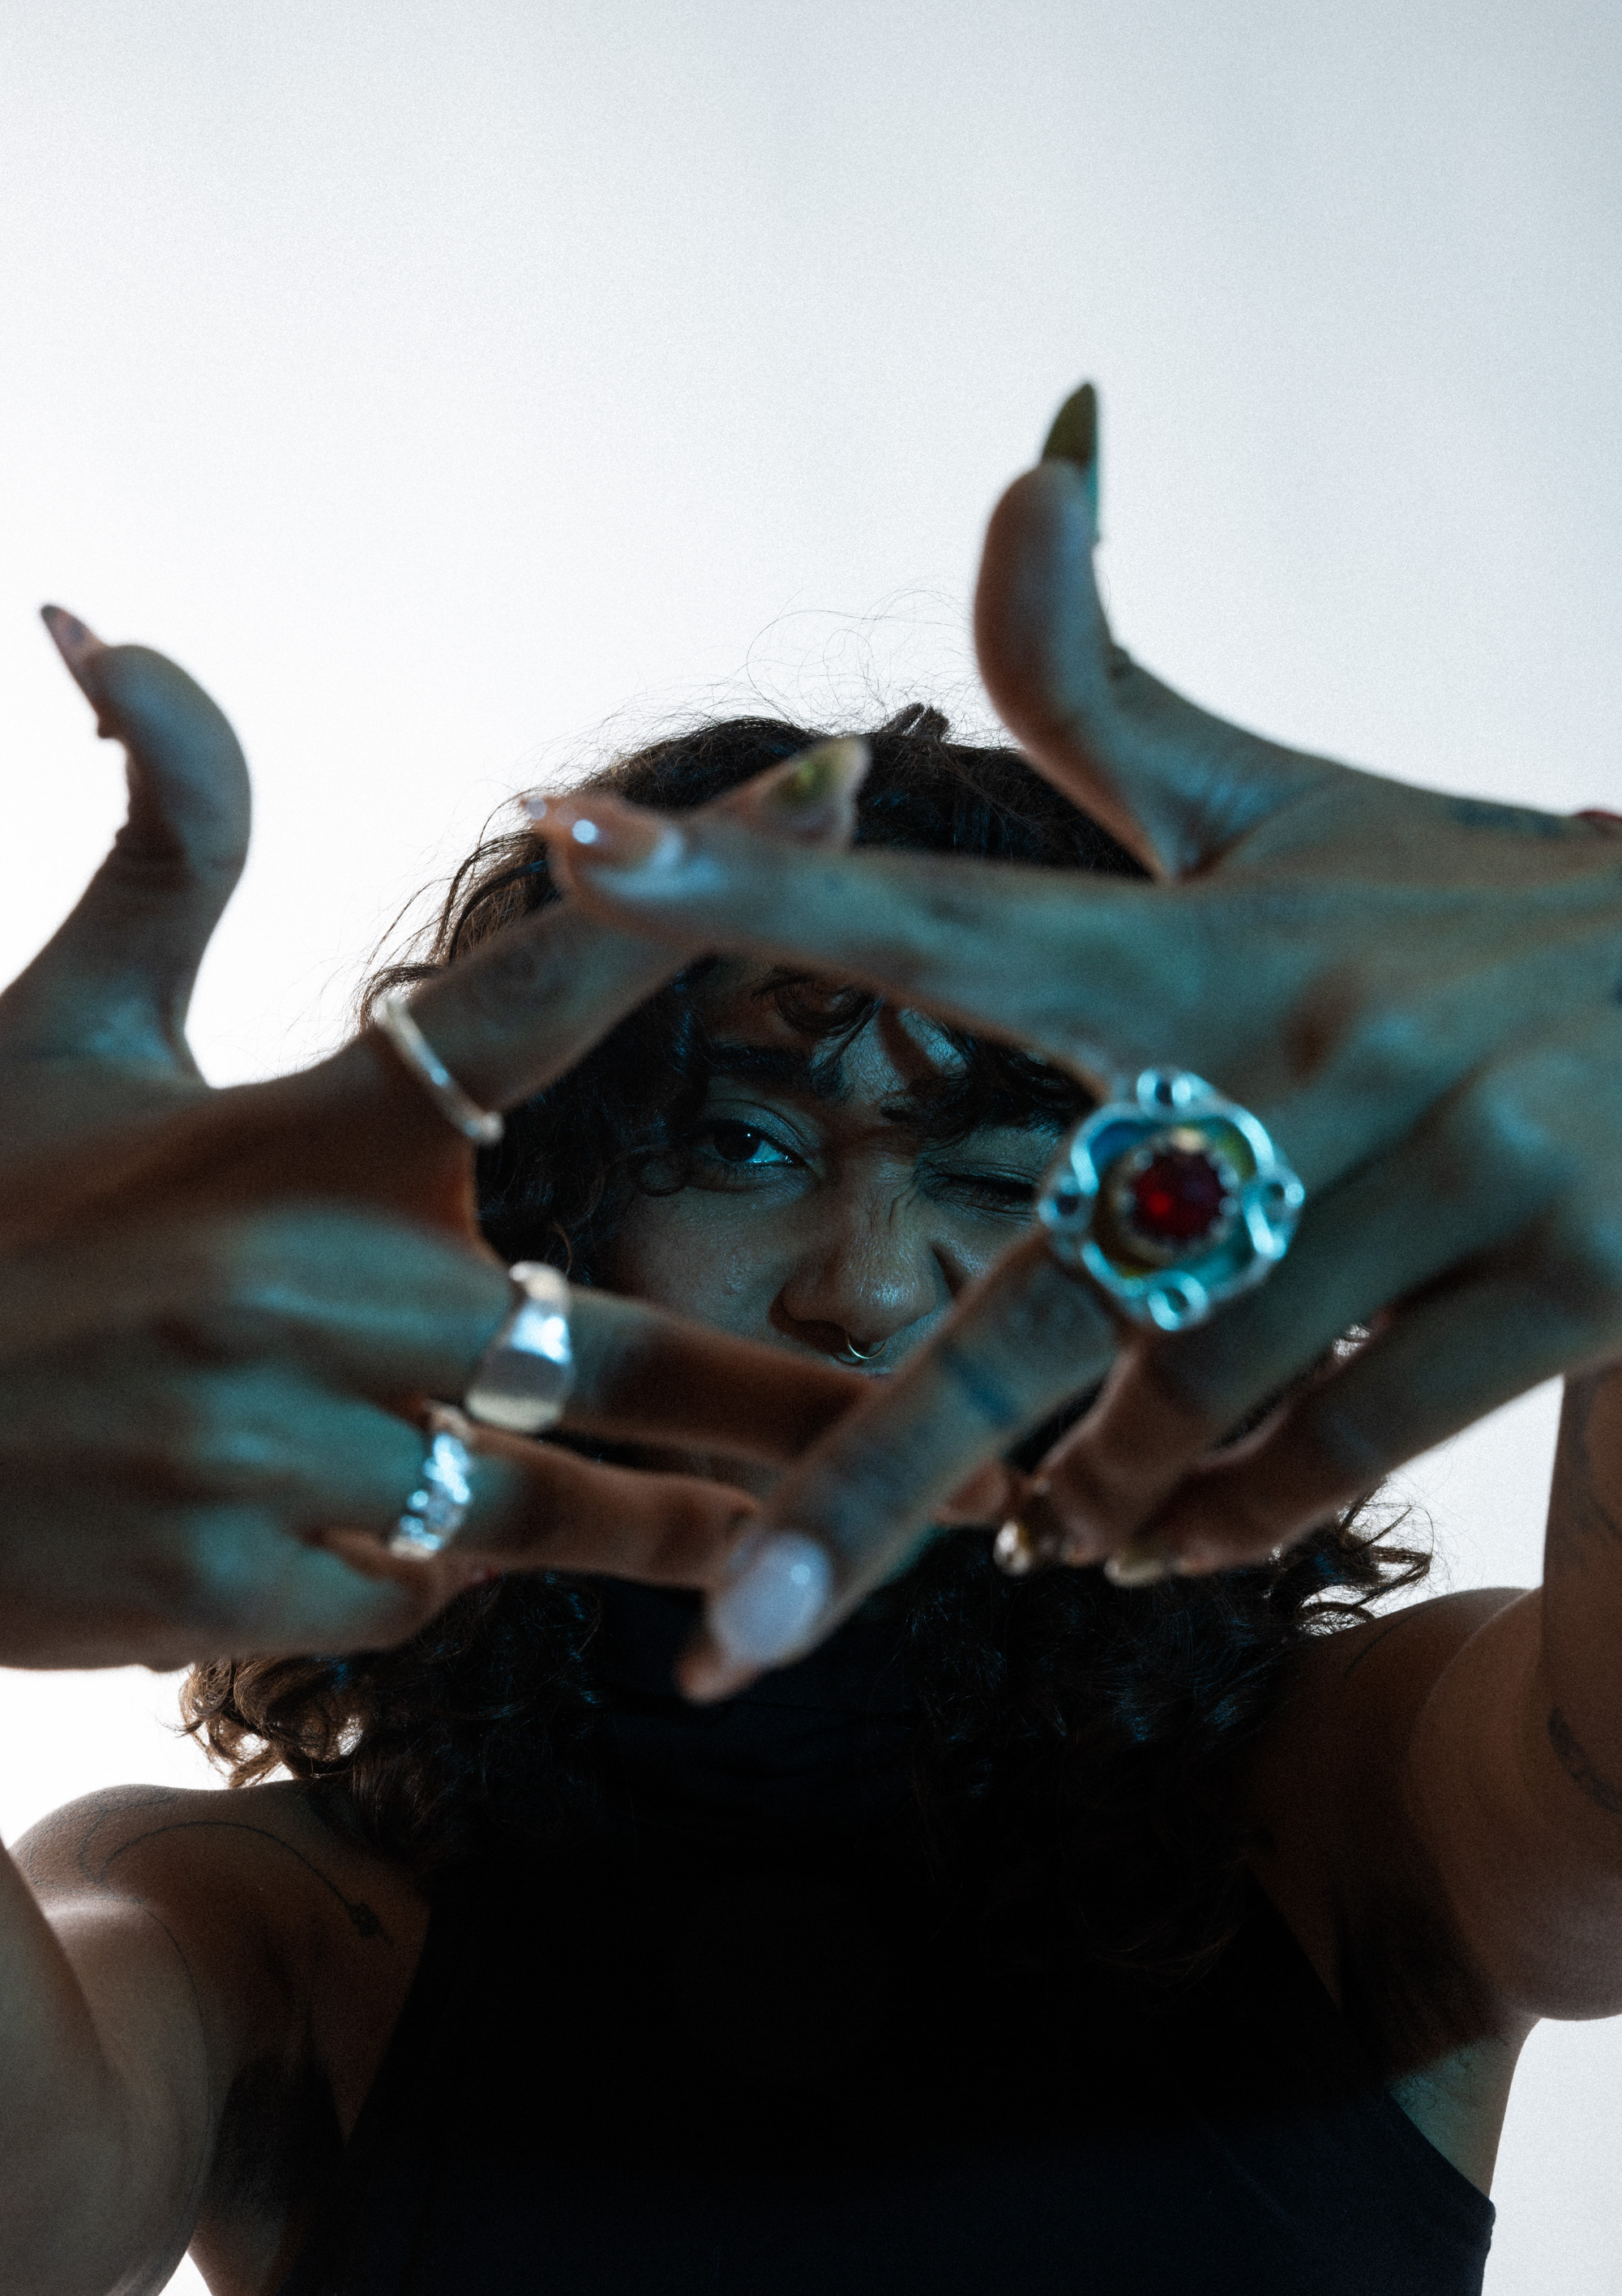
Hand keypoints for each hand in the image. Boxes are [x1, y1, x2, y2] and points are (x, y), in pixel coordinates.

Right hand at [1, 615, 871, 1667]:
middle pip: (620, 1347)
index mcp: (297, 1125)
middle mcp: (312, 1275)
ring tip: (806, 1547)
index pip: (537, 983)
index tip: (848, 780)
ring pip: (542, 1499)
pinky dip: (425, 1578)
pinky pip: (413, 1592)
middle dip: (786, 1404)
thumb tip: (112, 623)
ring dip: (676, 1527)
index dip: (703, 877)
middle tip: (969, 1440)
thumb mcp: (53, 1026)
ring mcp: (277, 1442)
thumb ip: (157, 852)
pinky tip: (385, 1557)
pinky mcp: (235, 1588)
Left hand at [536, 388, 1621, 1690]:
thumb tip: (1021, 458)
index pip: (949, 908)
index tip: (572, 853)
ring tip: (1067, 1535)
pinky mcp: (1579, 1270)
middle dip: (872, 1486)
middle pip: (1047, 1301)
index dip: (758, 886)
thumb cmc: (1477, 910)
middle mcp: (1318, 1044)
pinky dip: (1244, 1516)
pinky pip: (1346, 1450)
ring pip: (1197, 1403)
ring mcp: (1459, 1163)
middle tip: (727, 1646)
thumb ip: (1114, 704)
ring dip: (1104, 1496)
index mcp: (1212, 936)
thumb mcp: (1293, 817)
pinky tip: (1191, 1539)